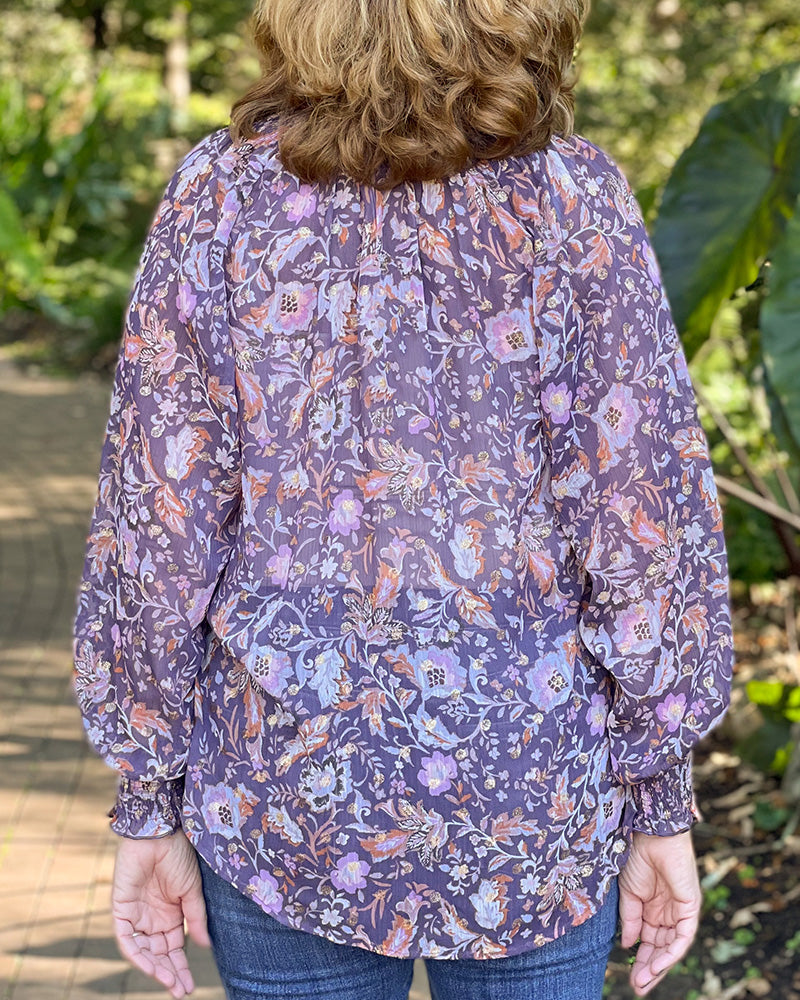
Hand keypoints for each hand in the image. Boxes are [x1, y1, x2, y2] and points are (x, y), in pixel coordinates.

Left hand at [111, 829, 210, 998]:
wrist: (160, 831)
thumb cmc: (179, 855)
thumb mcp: (193, 890)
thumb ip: (195, 918)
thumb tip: (205, 944)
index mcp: (171, 913)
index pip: (174, 948)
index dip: (181, 967)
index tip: (189, 986)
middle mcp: (153, 918)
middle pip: (159, 954)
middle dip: (170, 974)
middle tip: (181, 991)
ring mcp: (137, 914)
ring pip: (143, 951)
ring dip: (155, 969)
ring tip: (170, 983)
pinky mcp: (121, 909)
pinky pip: (127, 939)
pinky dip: (137, 955)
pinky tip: (152, 966)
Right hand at [619, 829, 702, 996]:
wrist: (650, 834)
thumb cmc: (637, 856)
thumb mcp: (628, 894)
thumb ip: (630, 920)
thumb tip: (627, 945)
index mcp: (653, 908)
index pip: (650, 941)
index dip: (641, 959)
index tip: (632, 978)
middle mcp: (668, 913)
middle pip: (662, 948)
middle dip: (650, 969)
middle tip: (638, 986)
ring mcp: (681, 911)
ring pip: (673, 947)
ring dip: (659, 966)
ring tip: (644, 981)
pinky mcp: (690, 908)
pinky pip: (683, 937)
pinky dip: (671, 953)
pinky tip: (658, 965)